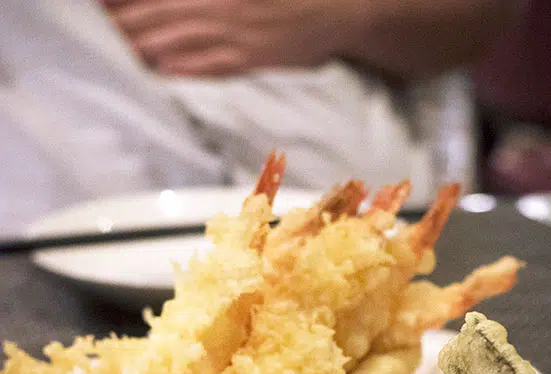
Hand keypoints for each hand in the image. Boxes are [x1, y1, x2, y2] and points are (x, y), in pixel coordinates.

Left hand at [102, 0, 365, 75]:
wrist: (338, 9)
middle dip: (122, 24)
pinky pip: (206, 66)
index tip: (102, 9)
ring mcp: (231, 34)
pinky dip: (180, 69)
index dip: (128, 4)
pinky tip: (159, 72)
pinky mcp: (247, 58)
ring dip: (141, 48)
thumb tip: (176, 7)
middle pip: (155, 14)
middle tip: (94, 33)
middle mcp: (215, 5)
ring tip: (114, 54)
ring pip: (173, 41)